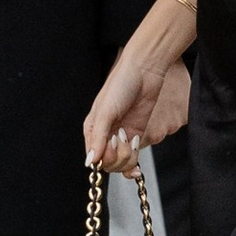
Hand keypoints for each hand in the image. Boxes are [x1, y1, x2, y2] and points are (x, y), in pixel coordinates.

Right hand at [85, 54, 190, 171]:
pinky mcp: (135, 135)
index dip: (104, 156)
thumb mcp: (106, 111)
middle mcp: (105, 135)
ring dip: (127, 156)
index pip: (93, 157)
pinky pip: (131, 158)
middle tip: (122, 137)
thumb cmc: (121, 84)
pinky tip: (136, 153)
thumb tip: (90, 161)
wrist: (145, 72)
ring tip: (130, 139)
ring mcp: (120, 136)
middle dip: (117, 156)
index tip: (112, 143)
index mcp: (92, 129)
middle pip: (107, 163)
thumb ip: (98, 138)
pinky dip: (134, 161)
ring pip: (120, 163)